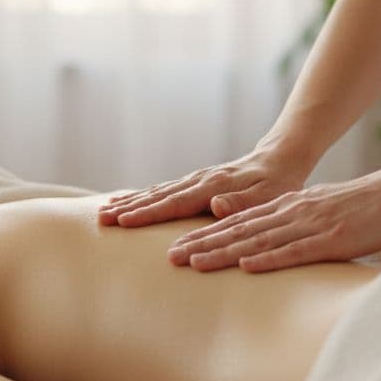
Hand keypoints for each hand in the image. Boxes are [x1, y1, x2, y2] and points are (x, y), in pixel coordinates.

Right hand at [97, 148, 308, 227]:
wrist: (279, 159)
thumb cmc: (277, 184)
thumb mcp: (268, 197)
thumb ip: (242, 202)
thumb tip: (214, 204)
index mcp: (213, 186)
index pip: (175, 202)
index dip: (149, 213)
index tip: (124, 221)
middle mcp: (199, 180)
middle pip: (158, 196)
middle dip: (129, 208)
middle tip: (101, 219)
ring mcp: (195, 179)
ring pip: (157, 192)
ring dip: (130, 202)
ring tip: (105, 211)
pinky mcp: (194, 182)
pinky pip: (163, 190)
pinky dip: (142, 196)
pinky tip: (127, 202)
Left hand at [165, 167, 380, 272]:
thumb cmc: (365, 208)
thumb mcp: (321, 213)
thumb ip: (296, 227)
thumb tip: (273, 246)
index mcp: (289, 207)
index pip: (238, 223)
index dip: (206, 234)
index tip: (177, 246)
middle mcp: (292, 213)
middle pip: (238, 231)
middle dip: (202, 244)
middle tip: (169, 257)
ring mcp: (311, 225)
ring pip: (258, 240)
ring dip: (224, 253)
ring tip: (193, 263)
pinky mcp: (332, 240)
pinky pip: (296, 251)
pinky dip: (269, 259)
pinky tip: (246, 266)